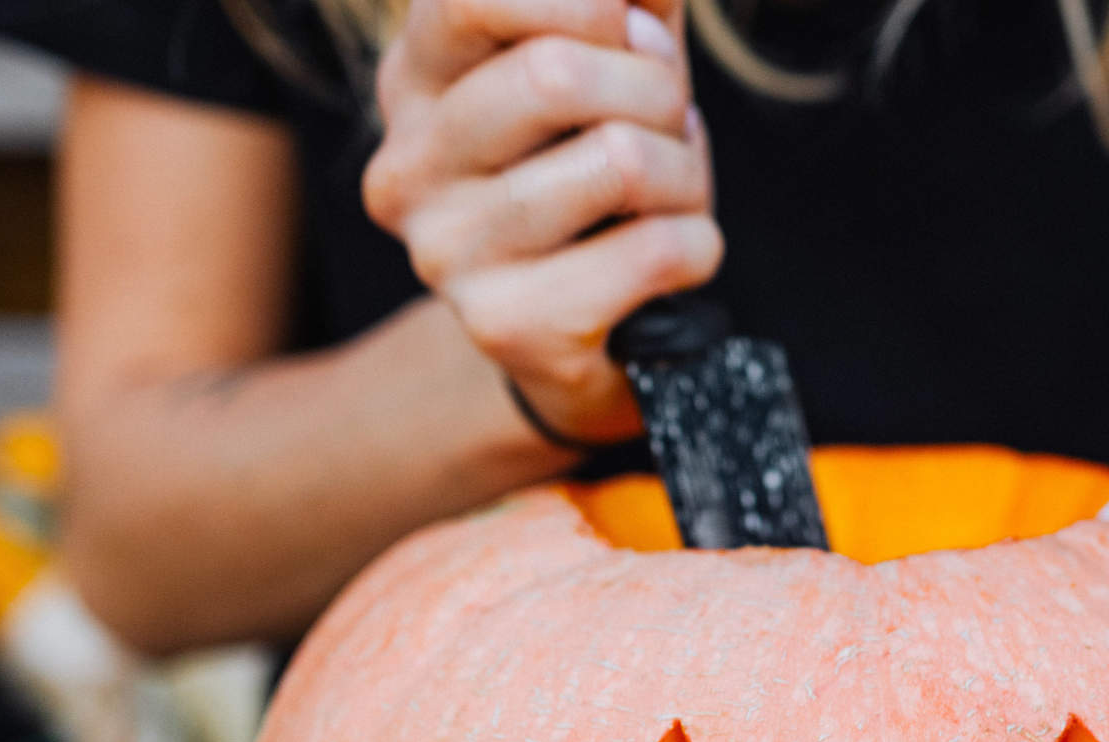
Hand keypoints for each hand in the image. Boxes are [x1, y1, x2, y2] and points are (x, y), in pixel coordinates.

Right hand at [363, 0, 720, 444]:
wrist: (586, 342)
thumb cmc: (598, 177)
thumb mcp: (609, 64)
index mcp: (414, 81)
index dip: (593, 3)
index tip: (633, 28)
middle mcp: (407, 167)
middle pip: (556, 76)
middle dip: (656, 90)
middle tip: (671, 121)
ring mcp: (447, 254)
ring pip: (620, 161)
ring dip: (688, 173)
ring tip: (674, 194)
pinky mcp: (510, 327)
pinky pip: (660, 248)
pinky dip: (701, 244)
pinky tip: (675, 259)